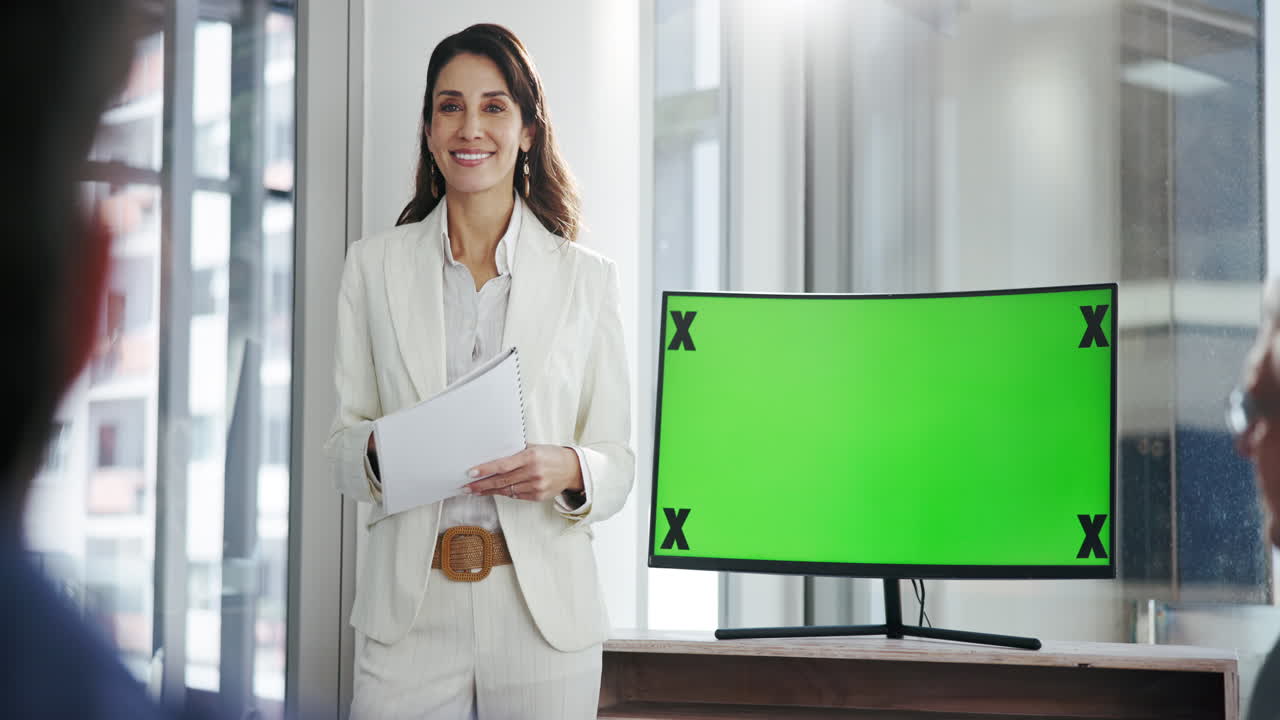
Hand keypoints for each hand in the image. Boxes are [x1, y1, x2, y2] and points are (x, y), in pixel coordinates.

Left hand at [462, 445, 582, 501]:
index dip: (485, 470)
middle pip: (501, 480)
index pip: (503, 465)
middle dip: (481, 485)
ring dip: (489, 491)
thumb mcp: (535, 447)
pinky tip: (494, 491)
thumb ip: (516, 452)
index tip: (471, 473)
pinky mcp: (537, 496)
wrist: (572, 469)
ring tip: (475, 490)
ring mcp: (536, 486)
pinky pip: (516, 495)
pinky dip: (504, 493)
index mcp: (531, 457)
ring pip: (506, 490)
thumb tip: (493, 455)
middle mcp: (533, 472)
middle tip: (466, 487)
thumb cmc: (552, 455)